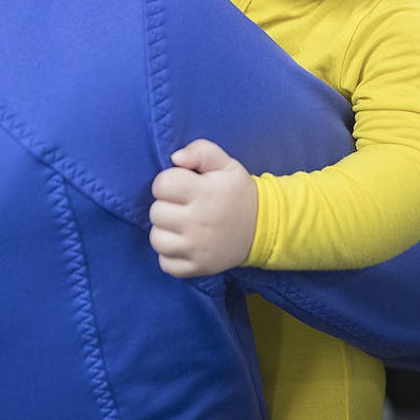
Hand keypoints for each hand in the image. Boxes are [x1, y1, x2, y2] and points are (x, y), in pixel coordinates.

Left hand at [149, 139, 257, 277]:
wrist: (263, 227)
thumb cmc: (237, 192)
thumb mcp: (226, 164)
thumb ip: (201, 151)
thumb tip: (175, 158)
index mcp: (205, 193)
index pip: (162, 184)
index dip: (168, 182)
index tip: (182, 186)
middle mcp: (199, 222)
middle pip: (156, 212)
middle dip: (166, 206)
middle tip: (183, 206)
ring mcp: (197, 249)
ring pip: (157, 240)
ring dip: (164, 231)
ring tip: (180, 226)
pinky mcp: (197, 268)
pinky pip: (165, 264)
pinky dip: (170, 255)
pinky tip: (183, 244)